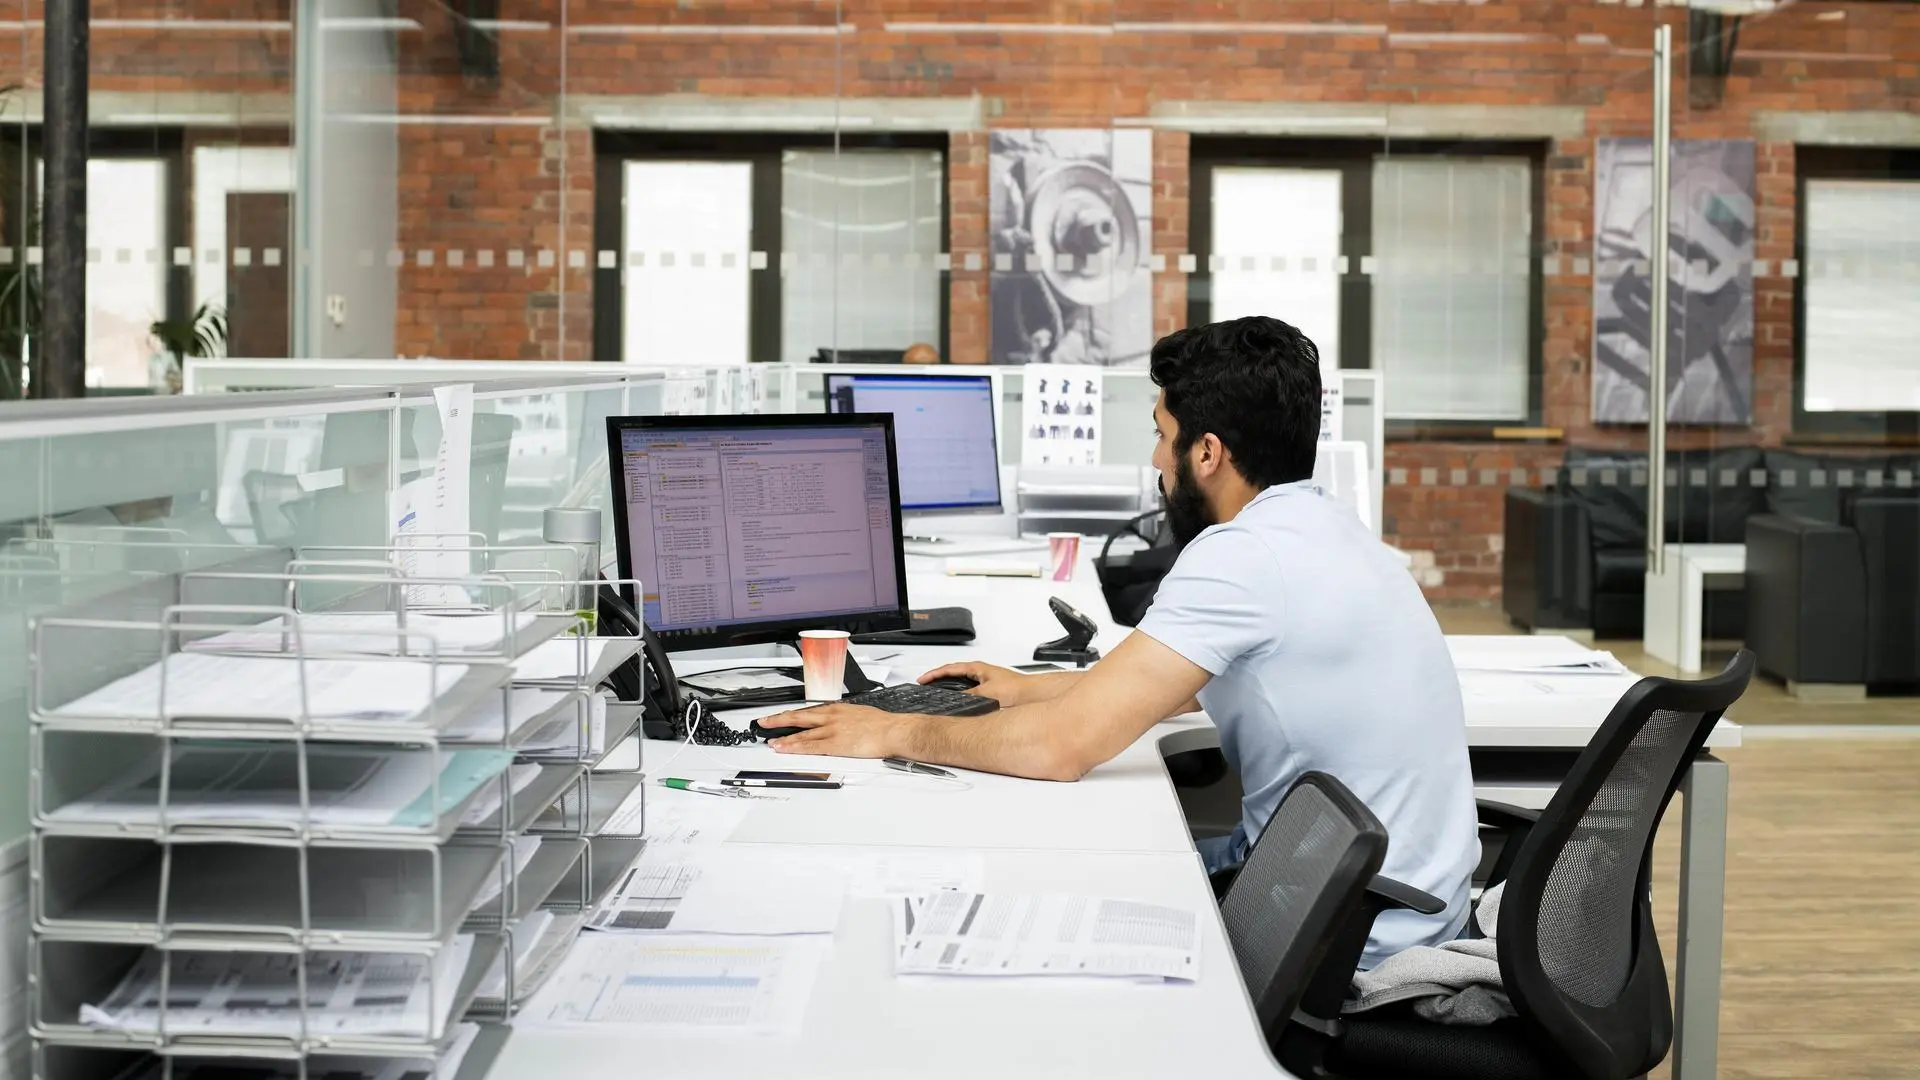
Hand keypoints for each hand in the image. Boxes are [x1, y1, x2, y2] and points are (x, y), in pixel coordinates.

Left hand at [765, 702, 909, 758]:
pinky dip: (794, 747)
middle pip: (798, 717)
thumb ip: (845, 718)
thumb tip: (840, 723)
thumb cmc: (881, 724)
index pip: (808, 711)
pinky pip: (809, 746)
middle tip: (764, 722)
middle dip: (779, 720)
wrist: (892, 730)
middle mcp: (830, 717)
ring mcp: (831, 730)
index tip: (781, 716)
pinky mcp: (834, 744)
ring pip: (801, 733)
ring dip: (783, 738)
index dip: (792, 714)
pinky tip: (784, 748)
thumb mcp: (859, 713)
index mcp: (836, 709)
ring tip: (771, 741)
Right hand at [918, 661, 1030, 705]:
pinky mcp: (990, 689)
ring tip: (938, 692)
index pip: (949, 668)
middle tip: (926, 684)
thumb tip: (955, 702)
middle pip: (953, 673)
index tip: (922, 680)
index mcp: (977, 668)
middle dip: (938, 679)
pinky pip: (969, 689)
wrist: (1031, 695)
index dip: (933, 674)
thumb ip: (969, 696)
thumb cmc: (1016, 689)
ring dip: (949, 686)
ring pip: (961, 682)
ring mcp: (985, 680)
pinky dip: (960, 694)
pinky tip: (959, 702)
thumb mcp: (986, 693)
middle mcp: (981, 672)